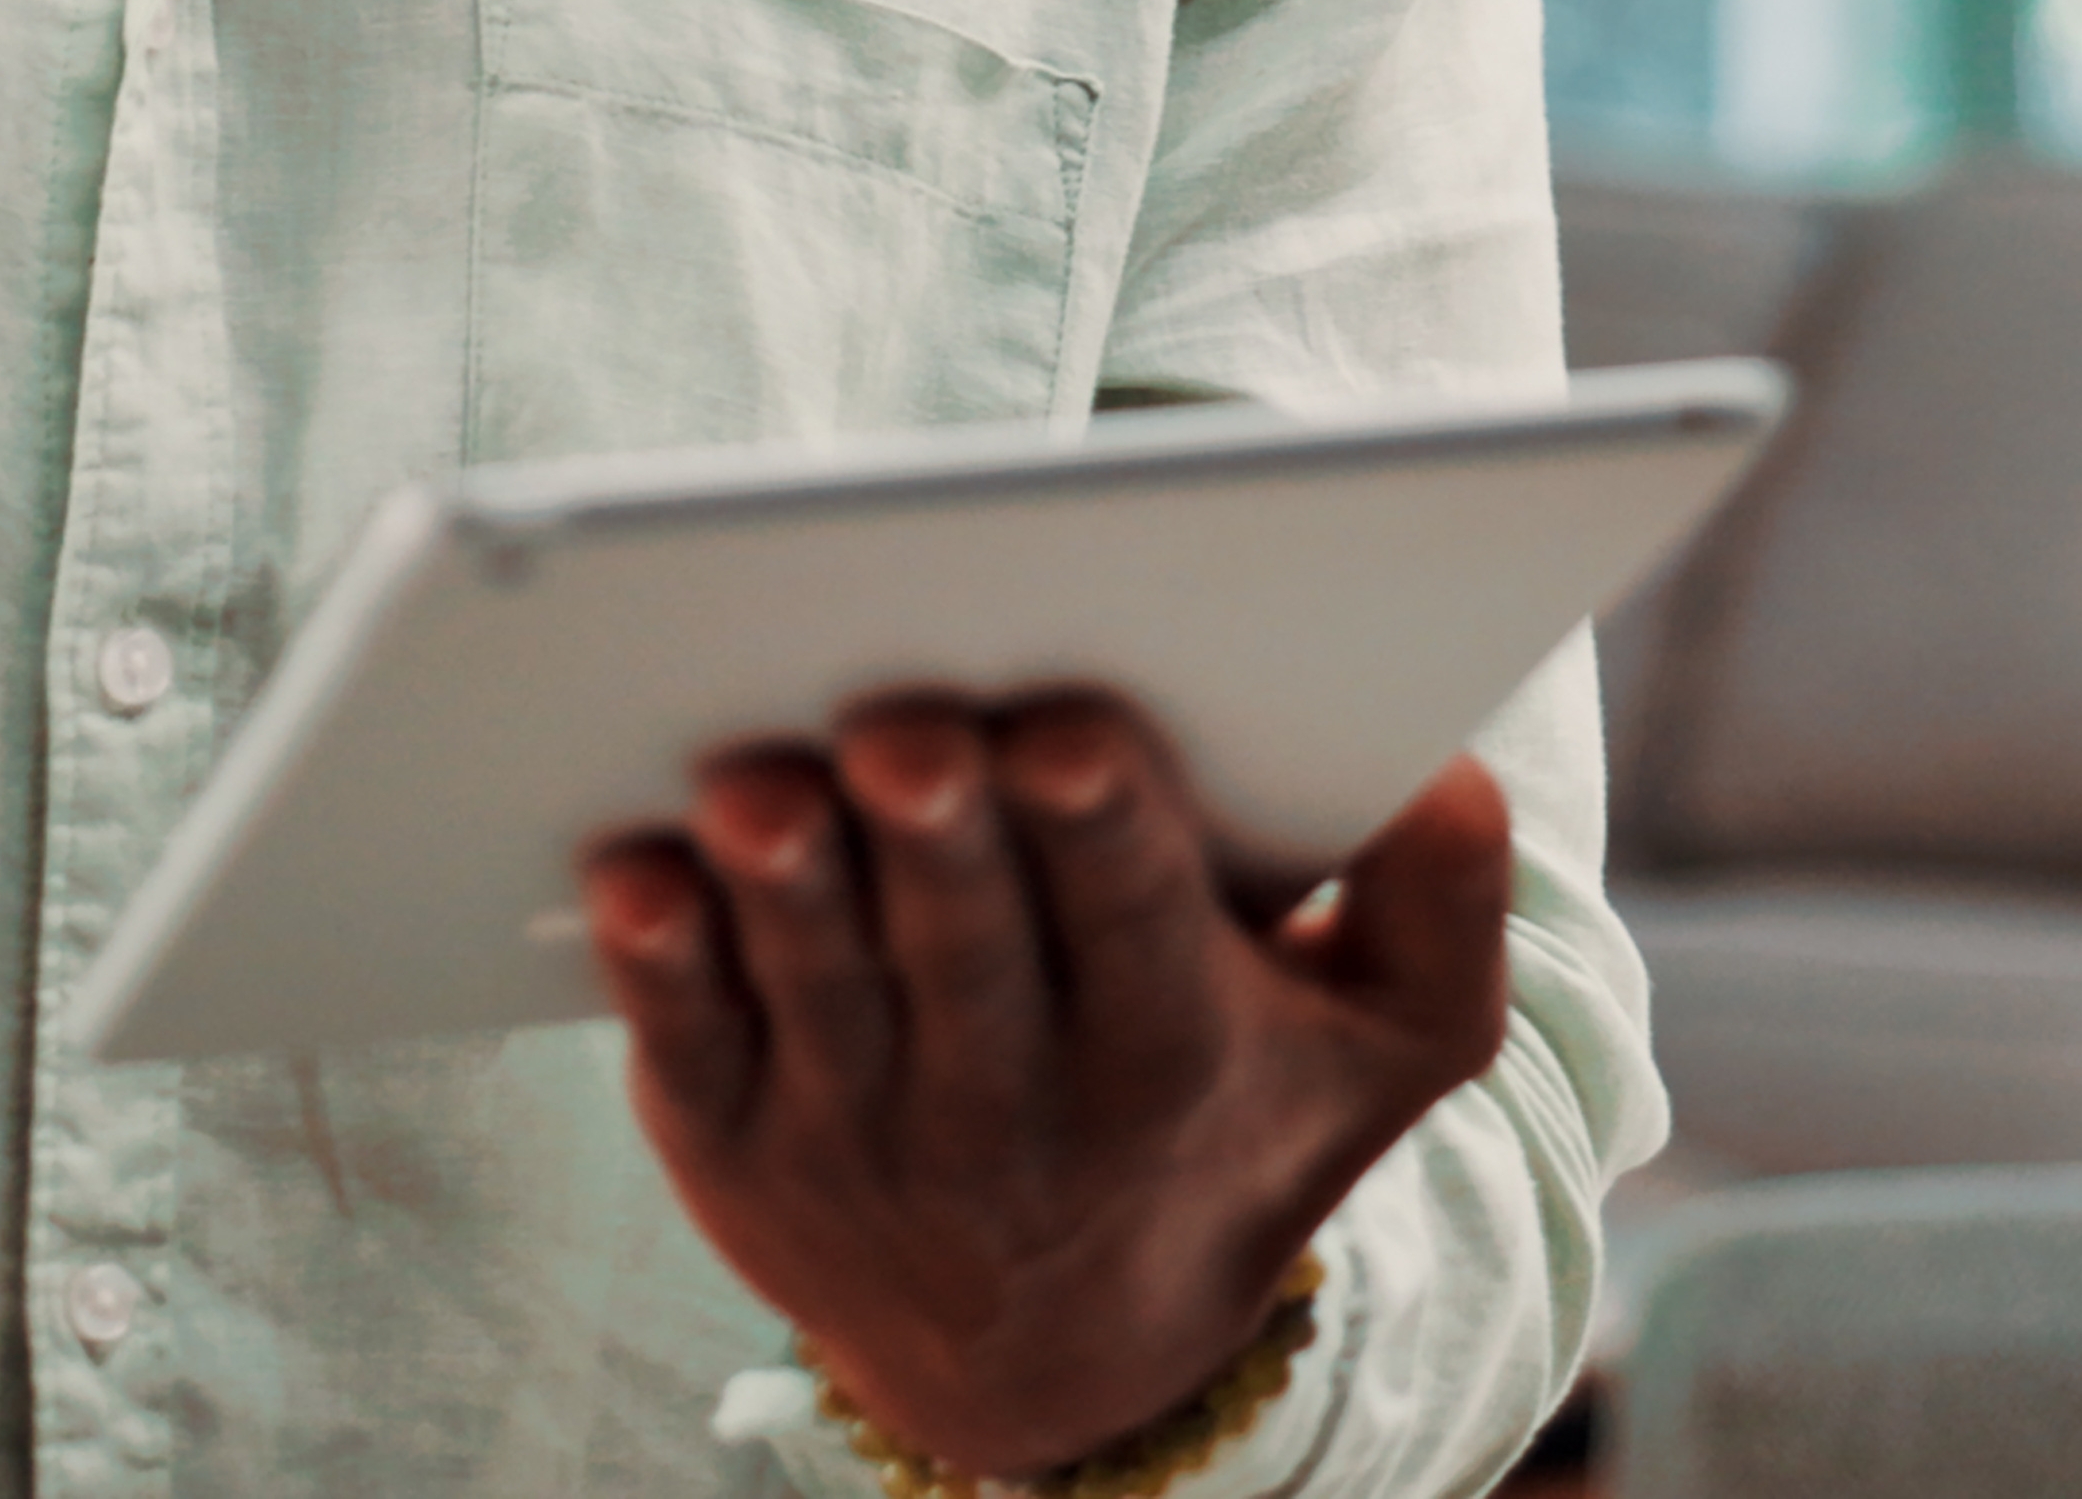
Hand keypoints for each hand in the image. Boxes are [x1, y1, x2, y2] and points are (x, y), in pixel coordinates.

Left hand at [585, 697, 1517, 1479]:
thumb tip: (1452, 765)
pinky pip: (681, 1053)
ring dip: (782, 890)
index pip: (1137, 931)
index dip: (1104, 833)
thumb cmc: (1229, 1118)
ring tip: (754, 786)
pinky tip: (629, 875)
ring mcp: (860, 1138)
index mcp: (1173, 1054)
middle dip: (938, 841)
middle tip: (904, 729)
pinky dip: (655, 971)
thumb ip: (1447, 901)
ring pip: (817, 993)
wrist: (1060, 1351)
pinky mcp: (730, 1149)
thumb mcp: (1390, 1047)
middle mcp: (1013, 1112)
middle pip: (967, 956)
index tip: (1075, 731)